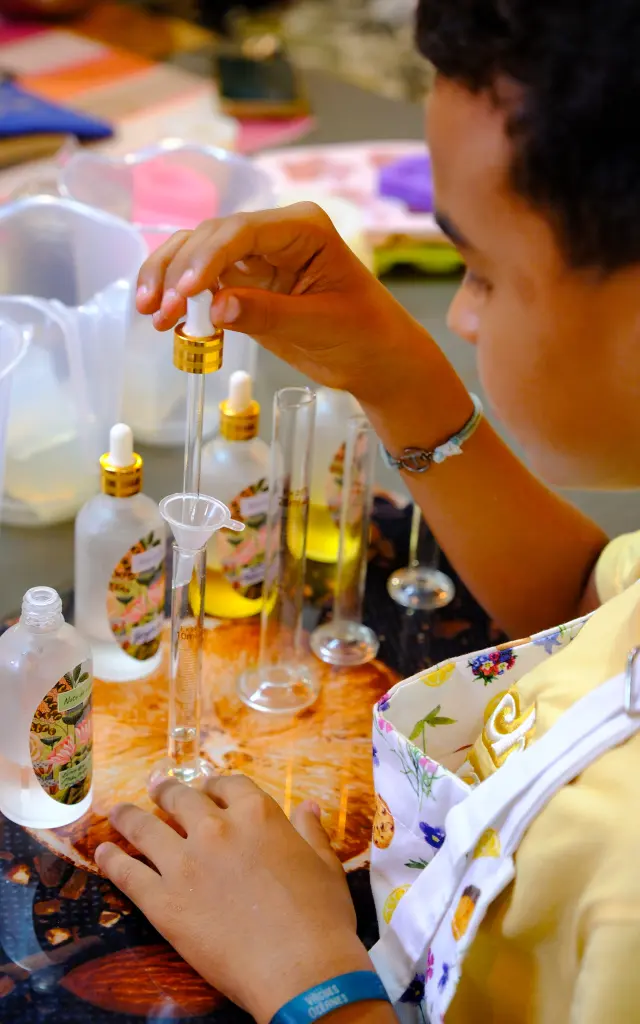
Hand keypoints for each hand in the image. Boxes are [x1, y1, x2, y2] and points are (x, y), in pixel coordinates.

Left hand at [95, 776, 371, 1023]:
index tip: (207, 788)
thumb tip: (309, 806)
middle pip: (181, 798)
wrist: (300, 969)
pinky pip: (128, 873)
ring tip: (117, 811)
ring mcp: (185, 863)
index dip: (214, 784)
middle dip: (166, 791)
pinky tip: (102, 852)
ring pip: (146, 828)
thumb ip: (310, 832)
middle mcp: (216, 828)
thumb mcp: (324, 865)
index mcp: (257, 814)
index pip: (228, 785)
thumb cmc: (321, 917)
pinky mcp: (163, 901)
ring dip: (129, 816)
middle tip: (156, 788)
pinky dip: (112, 859)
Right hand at [136, 203, 415, 403]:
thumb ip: (268, 314)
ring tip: (150, 315)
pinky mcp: (245, 284)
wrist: (377, 360)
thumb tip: (215, 307)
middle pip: (210, 238)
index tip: (183, 291)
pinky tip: (164, 319)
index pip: (241, 232)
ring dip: (169, 280)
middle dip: (179, 272)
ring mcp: (257, 257)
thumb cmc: (364, 335)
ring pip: (197, 254)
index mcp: (302, 227)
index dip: (206, 258)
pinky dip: (180, 297)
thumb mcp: (320, 325)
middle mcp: (275, 233)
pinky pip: (203, 282)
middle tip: (158, 311)